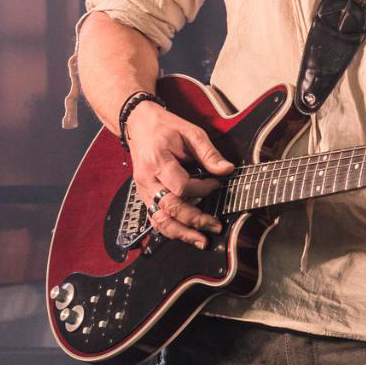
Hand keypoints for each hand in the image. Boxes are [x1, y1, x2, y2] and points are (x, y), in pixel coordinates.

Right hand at [133, 102, 234, 249]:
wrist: (138, 124)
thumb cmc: (165, 128)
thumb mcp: (191, 133)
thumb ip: (209, 154)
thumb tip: (227, 170)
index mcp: (157, 161)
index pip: (181, 186)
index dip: (202, 189)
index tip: (217, 184)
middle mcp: (146, 179)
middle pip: (169, 207)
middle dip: (194, 220)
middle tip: (215, 226)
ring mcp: (143, 190)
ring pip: (159, 219)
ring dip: (181, 233)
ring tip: (201, 240)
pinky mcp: (144, 196)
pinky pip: (155, 217)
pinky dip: (170, 229)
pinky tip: (186, 234)